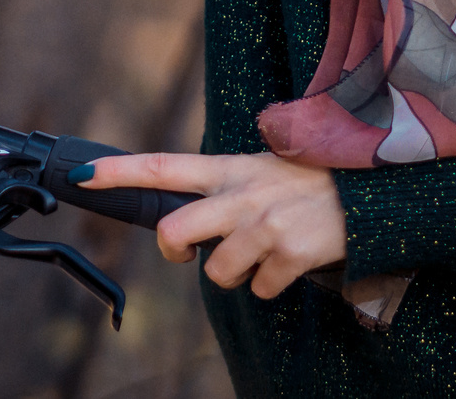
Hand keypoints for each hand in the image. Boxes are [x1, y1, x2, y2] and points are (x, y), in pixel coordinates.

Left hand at [79, 151, 347, 299]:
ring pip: (216, 272)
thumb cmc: (313, 181)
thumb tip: (191, 221)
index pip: (163, 165)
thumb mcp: (264, 168)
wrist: (373, 189)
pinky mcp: (288, 253)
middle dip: (174, 251)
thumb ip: (226, 187)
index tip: (81, 174)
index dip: (118, 172)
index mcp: (230, 168)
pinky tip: (292, 260)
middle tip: (190, 254)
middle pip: (174, 231)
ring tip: (264, 252)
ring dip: (237, 273)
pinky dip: (273, 284)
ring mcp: (263, 224)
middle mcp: (241, 194)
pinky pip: (261, 289)